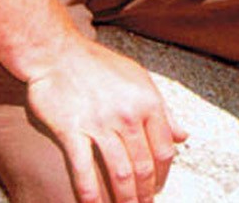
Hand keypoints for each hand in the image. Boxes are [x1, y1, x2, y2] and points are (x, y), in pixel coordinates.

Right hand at [24, 40, 185, 202]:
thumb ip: (162, 109)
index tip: (157, 187)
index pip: (164, 150)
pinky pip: (84, 169)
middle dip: (145, 194)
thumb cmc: (96, 64)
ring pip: (119, 173)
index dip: (163, 175)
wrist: (55, 51)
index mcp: (147, 102)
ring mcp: (99, 124)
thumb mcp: (138, 78)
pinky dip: (90, 193)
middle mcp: (127, 115)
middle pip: (144, 167)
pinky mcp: (72, 130)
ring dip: (124, 199)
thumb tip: (183, 135)